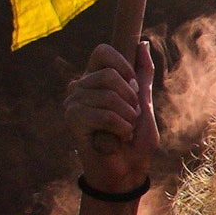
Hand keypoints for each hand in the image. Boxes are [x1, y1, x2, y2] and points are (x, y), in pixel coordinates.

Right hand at [71, 38, 167, 198]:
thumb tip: (141, 43)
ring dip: (127, 118)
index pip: (103, 51)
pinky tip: (117, 138)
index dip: (124, 66)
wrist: (128, 171)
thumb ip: (142, 75)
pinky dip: (120, 128)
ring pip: (109, 96)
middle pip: (109, 75)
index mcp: (96, 79)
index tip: (133, 87)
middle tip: (130, 117)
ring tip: (124, 131)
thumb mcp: (144, 103)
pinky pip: (102, 114)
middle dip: (130, 99)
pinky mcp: (71, 119)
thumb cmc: (136, 140)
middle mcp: (80, 87)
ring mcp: (72, 102)